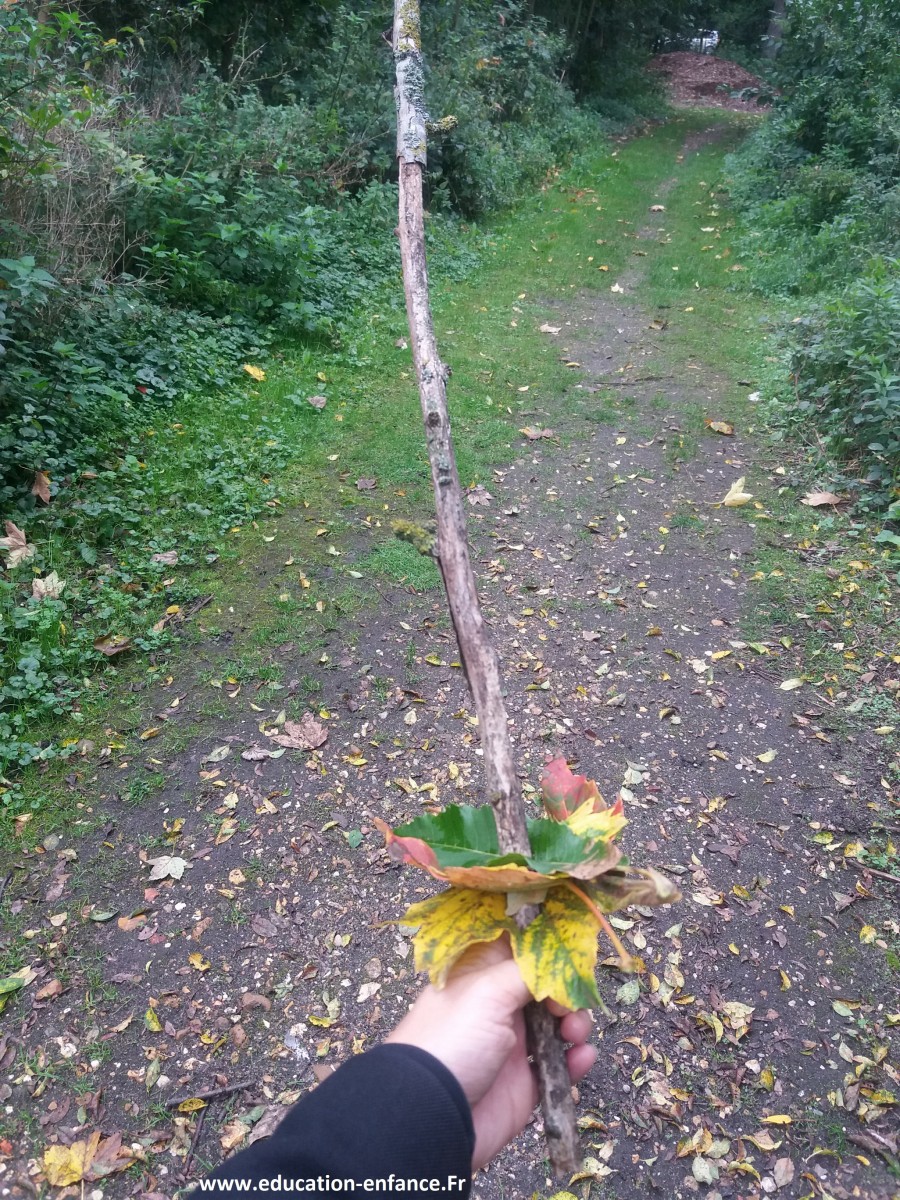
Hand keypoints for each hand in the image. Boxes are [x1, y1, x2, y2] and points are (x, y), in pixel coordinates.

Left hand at [385, 937, 596, 1169]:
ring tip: (574, 1034)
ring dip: (575, 1023)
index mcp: (480, 977)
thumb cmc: (452, 1040)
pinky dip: (576, 1060)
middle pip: (544, 987)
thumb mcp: (487, 990)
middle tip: (566, 1004)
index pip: (516, 950)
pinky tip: (581, 1057)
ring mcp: (512, 1045)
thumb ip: (526, 970)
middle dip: (565, 991)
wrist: (434, 1115)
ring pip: (557, 1024)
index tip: (569, 950)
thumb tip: (554, 960)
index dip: (544, 948)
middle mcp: (497, 1007)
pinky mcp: (525, 1082)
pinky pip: (560, 1066)